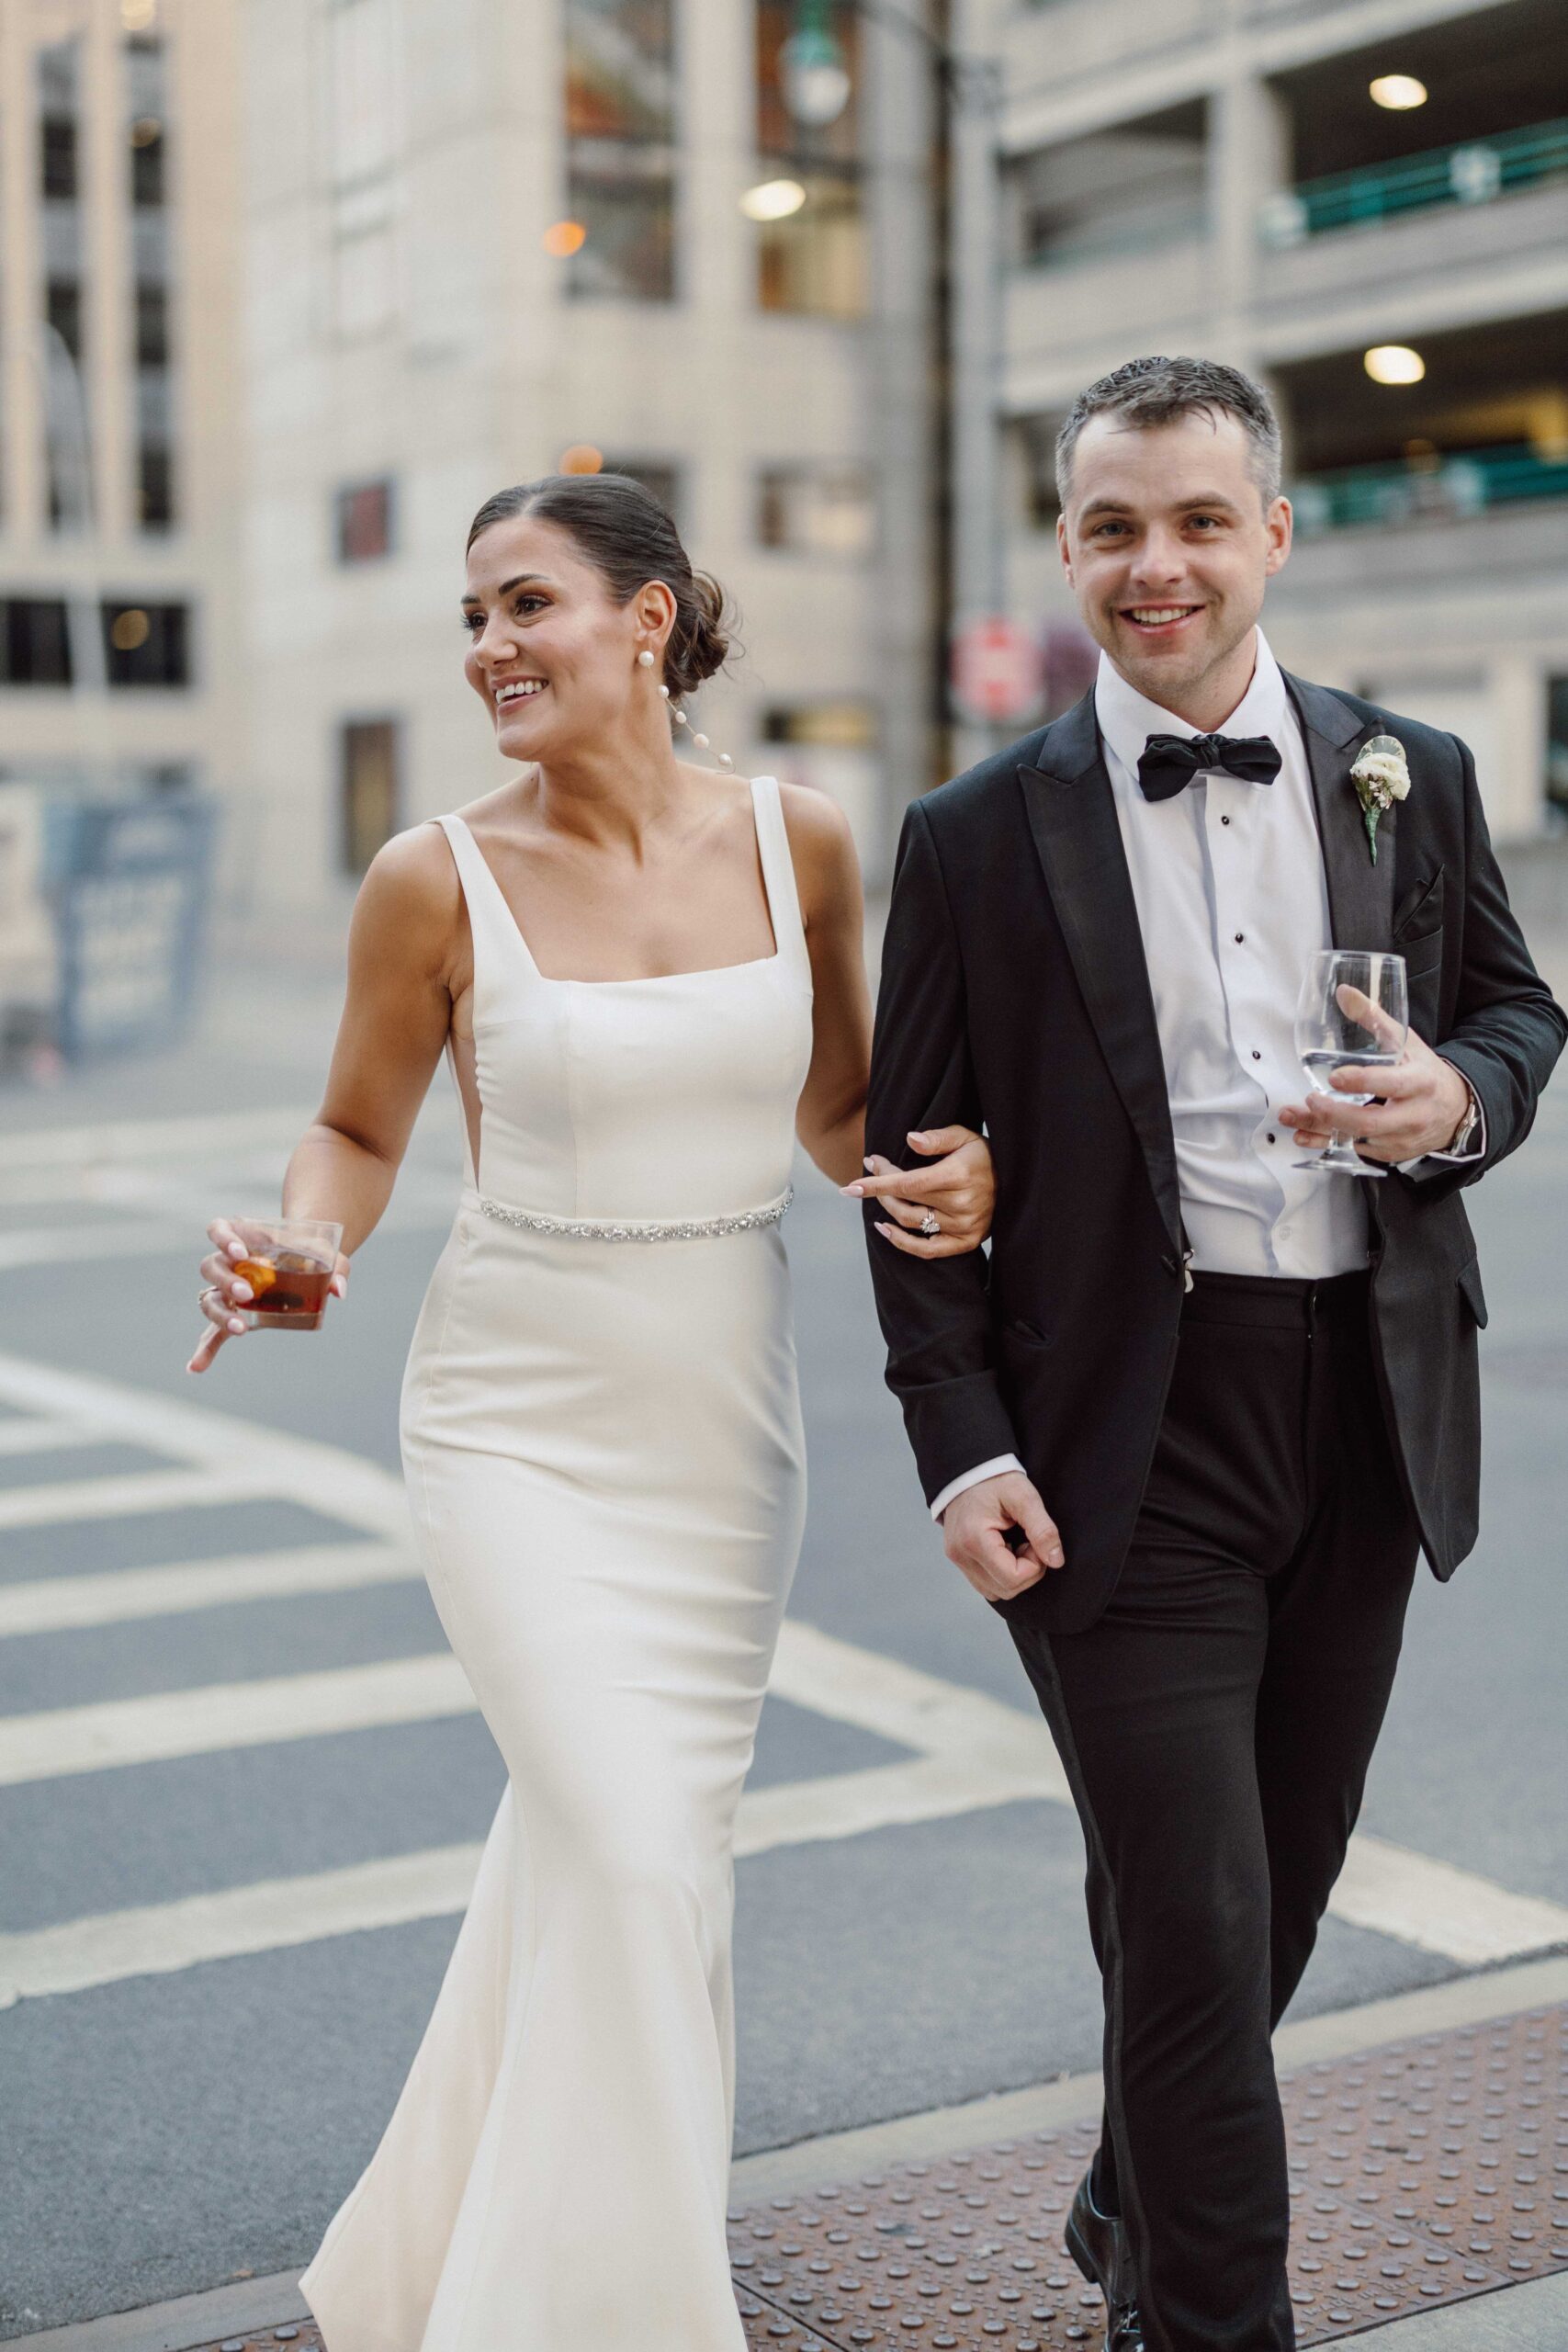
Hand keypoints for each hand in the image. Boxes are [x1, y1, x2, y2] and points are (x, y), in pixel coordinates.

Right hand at [187, 1217, 348, 1374]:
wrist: (309, 1261)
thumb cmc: (314, 1252)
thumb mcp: (328, 1255)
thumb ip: (336, 1268)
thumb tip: (338, 1291)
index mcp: (245, 1238)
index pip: (219, 1229)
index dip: (223, 1239)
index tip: (240, 1252)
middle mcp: (229, 1262)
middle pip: (211, 1267)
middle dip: (226, 1280)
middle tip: (248, 1293)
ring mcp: (227, 1289)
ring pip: (209, 1298)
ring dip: (221, 1313)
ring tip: (241, 1328)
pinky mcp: (234, 1314)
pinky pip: (213, 1332)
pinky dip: (205, 1349)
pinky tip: (197, 1367)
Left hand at [843, 1125, 994, 1257]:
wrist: (1016, 1182)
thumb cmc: (983, 1156)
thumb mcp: (964, 1137)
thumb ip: (936, 1138)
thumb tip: (909, 1139)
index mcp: (958, 1176)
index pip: (907, 1183)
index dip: (877, 1183)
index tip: (850, 1184)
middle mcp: (961, 1204)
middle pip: (905, 1202)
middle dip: (880, 1188)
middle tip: (872, 1172)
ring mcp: (964, 1226)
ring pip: (911, 1223)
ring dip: (888, 1209)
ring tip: (879, 1195)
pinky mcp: (967, 1242)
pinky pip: (927, 1249)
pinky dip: (902, 1242)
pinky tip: (884, 1229)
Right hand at [941, 1471, 1062, 1602]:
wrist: (968, 1470)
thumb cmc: (995, 1480)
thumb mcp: (1024, 1497)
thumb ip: (1042, 1530)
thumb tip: (1056, 1561)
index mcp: (974, 1540)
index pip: (1013, 1578)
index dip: (1034, 1565)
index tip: (1034, 1540)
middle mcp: (960, 1555)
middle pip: (1005, 1590)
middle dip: (1026, 1571)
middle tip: (1029, 1542)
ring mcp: (957, 1559)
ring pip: (995, 1592)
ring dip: (1013, 1576)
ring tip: (1016, 1545)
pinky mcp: (958, 1559)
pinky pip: (985, 1583)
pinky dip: (1000, 1573)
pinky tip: (1005, 1550)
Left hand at [1278, 987, 1472, 1164]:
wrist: (1455, 1110)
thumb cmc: (1425, 1073)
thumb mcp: (1407, 1043)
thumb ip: (1375, 1018)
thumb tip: (1344, 992)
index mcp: (1420, 1083)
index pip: (1392, 1084)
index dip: (1364, 1082)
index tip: (1335, 1077)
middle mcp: (1413, 1115)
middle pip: (1371, 1122)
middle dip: (1335, 1113)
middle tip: (1310, 1099)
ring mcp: (1400, 1139)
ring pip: (1357, 1139)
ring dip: (1320, 1130)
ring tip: (1290, 1116)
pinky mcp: (1389, 1153)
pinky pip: (1355, 1151)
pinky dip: (1326, 1143)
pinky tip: (1303, 1135)